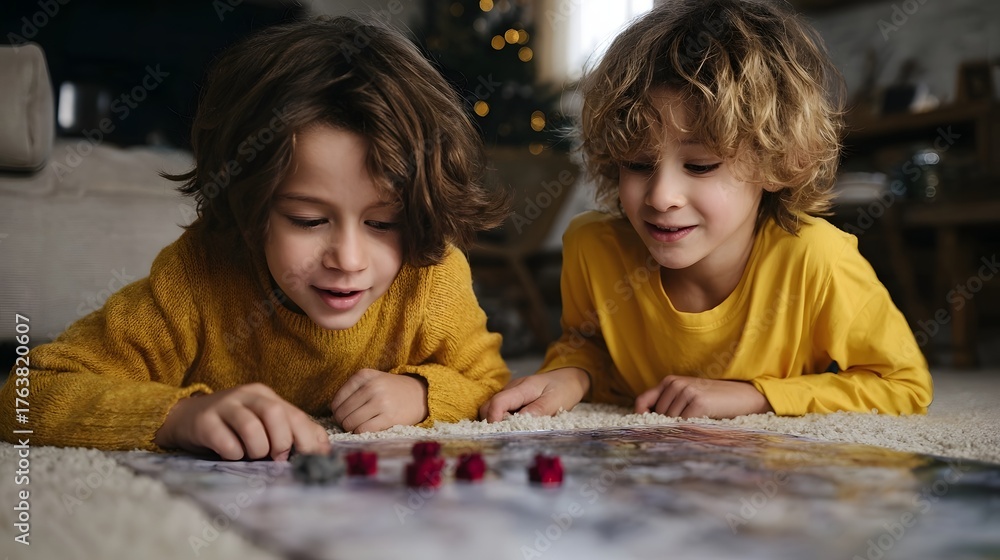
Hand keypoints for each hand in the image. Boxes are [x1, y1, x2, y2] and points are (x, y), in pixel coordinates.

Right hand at [153, 383, 330, 460]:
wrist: (185, 419)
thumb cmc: (232, 427)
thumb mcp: (263, 425)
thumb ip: (293, 432)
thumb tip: (324, 450)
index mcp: (265, 395)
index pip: (294, 414)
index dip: (307, 439)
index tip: (310, 459)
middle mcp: (246, 396)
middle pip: (275, 413)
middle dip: (281, 442)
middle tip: (276, 457)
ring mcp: (224, 406)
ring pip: (251, 427)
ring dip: (257, 450)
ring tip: (251, 455)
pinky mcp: (204, 422)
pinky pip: (226, 442)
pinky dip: (234, 454)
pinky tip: (231, 454)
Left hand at [329, 369, 427, 432]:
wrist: (419, 395)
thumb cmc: (391, 390)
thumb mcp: (372, 379)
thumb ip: (352, 390)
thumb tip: (333, 411)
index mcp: (364, 375)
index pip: (337, 400)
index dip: (337, 411)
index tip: (344, 414)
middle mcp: (371, 386)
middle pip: (342, 413)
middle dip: (343, 421)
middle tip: (351, 422)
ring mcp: (381, 401)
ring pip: (350, 423)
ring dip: (351, 428)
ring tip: (358, 425)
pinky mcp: (389, 417)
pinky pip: (363, 430)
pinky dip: (360, 432)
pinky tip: (367, 428)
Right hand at [479, 367, 590, 422]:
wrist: (569, 377)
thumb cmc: (564, 388)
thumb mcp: (556, 401)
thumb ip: (538, 411)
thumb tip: (518, 422)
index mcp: (522, 388)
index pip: (497, 403)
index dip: (494, 420)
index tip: (502, 434)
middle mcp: (511, 389)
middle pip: (488, 407)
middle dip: (493, 423)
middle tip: (511, 433)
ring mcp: (509, 393)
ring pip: (491, 409)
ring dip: (498, 422)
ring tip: (516, 430)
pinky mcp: (511, 399)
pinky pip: (500, 410)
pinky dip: (504, 420)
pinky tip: (517, 425)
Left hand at [634, 376, 772, 418]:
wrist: (741, 396)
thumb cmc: (712, 400)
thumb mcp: (686, 396)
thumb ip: (667, 403)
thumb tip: (645, 422)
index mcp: (669, 381)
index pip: (641, 401)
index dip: (641, 416)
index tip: (647, 428)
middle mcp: (675, 384)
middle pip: (656, 415)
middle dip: (667, 424)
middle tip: (687, 422)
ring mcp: (686, 392)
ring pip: (670, 421)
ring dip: (681, 427)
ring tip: (697, 420)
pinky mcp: (698, 402)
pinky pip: (684, 423)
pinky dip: (690, 428)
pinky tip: (702, 422)